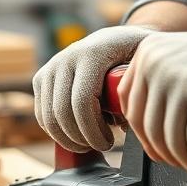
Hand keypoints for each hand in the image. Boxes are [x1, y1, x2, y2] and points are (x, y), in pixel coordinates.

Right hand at [33, 24, 154, 151]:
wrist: (115, 39)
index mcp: (92, 54)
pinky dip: (57, 132)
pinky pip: (42, 115)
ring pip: (48, 117)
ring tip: (90, 144)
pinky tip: (78, 135)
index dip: (93, 130)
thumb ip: (138, 89)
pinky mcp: (41, 78)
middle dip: (81, 138)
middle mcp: (66, 58)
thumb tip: (126, 125)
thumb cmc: (135, 56)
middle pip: (62, 112)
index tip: (109, 142)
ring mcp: (51, 67)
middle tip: (101, 146)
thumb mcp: (145, 64)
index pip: (82, 101)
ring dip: (68, 139)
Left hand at [117, 0, 186, 174]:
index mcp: (148, 52)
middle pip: (147, 130)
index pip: (128, 106)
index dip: (144, 134)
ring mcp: (180, 82)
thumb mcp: (185, 59)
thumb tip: (148, 134)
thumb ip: (161, 83)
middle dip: (169, 155)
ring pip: (171, 144)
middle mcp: (157, 64)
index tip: (163, 147)